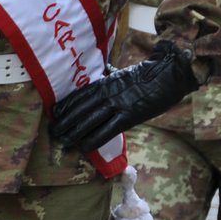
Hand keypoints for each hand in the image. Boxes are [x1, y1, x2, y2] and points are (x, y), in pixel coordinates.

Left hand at [50, 40, 197, 153]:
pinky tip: (84, 147)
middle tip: (54, 132)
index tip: (54, 114)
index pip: (79, 95)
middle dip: (65, 122)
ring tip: (63, 140)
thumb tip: (105, 72)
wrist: (167, 76)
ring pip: (89, 120)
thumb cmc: (147, 76)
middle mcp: (106, 94)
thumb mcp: (123, 74)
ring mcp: (116, 105)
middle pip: (80, 109)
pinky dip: (94, 139)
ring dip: (74, 132)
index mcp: (104, 83)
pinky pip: (107, 130)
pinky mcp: (128, 116)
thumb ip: (111, 77)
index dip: (65, 106)